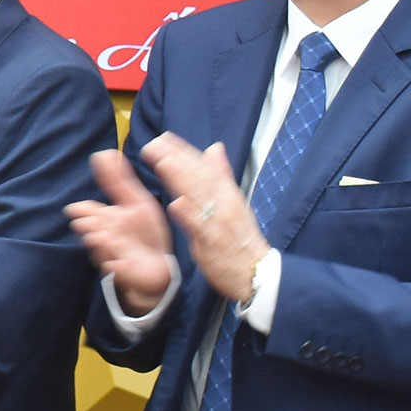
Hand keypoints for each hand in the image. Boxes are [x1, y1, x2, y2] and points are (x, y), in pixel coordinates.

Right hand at [68, 149, 174, 313]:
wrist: (157, 264)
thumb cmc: (144, 231)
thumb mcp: (135, 201)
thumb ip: (118, 180)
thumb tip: (103, 153)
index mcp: (107, 219)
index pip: (89, 212)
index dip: (84, 211)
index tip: (78, 208)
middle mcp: (106, 236)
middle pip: (91, 231)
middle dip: (89, 227)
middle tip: (91, 221)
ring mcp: (113, 255)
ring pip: (102, 250)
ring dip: (101, 243)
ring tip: (103, 237)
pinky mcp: (125, 273)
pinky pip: (118, 271)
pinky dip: (116, 267)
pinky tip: (118, 263)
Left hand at [143, 134, 266, 302]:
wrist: (256, 273)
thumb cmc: (240, 238)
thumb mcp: (234, 202)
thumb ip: (222, 175)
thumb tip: (214, 147)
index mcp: (227, 193)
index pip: (204, 167)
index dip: (184, 151)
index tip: (164, 137)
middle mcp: (224, 204)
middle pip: (199, 178)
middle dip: (176, 159)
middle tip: (154, 144)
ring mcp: (218, 223)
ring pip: (198, 198)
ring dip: (181, 180)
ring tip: (162, 163)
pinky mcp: (213, 243)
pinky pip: (200, 228)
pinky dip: (189, 215)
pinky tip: (176, 203)